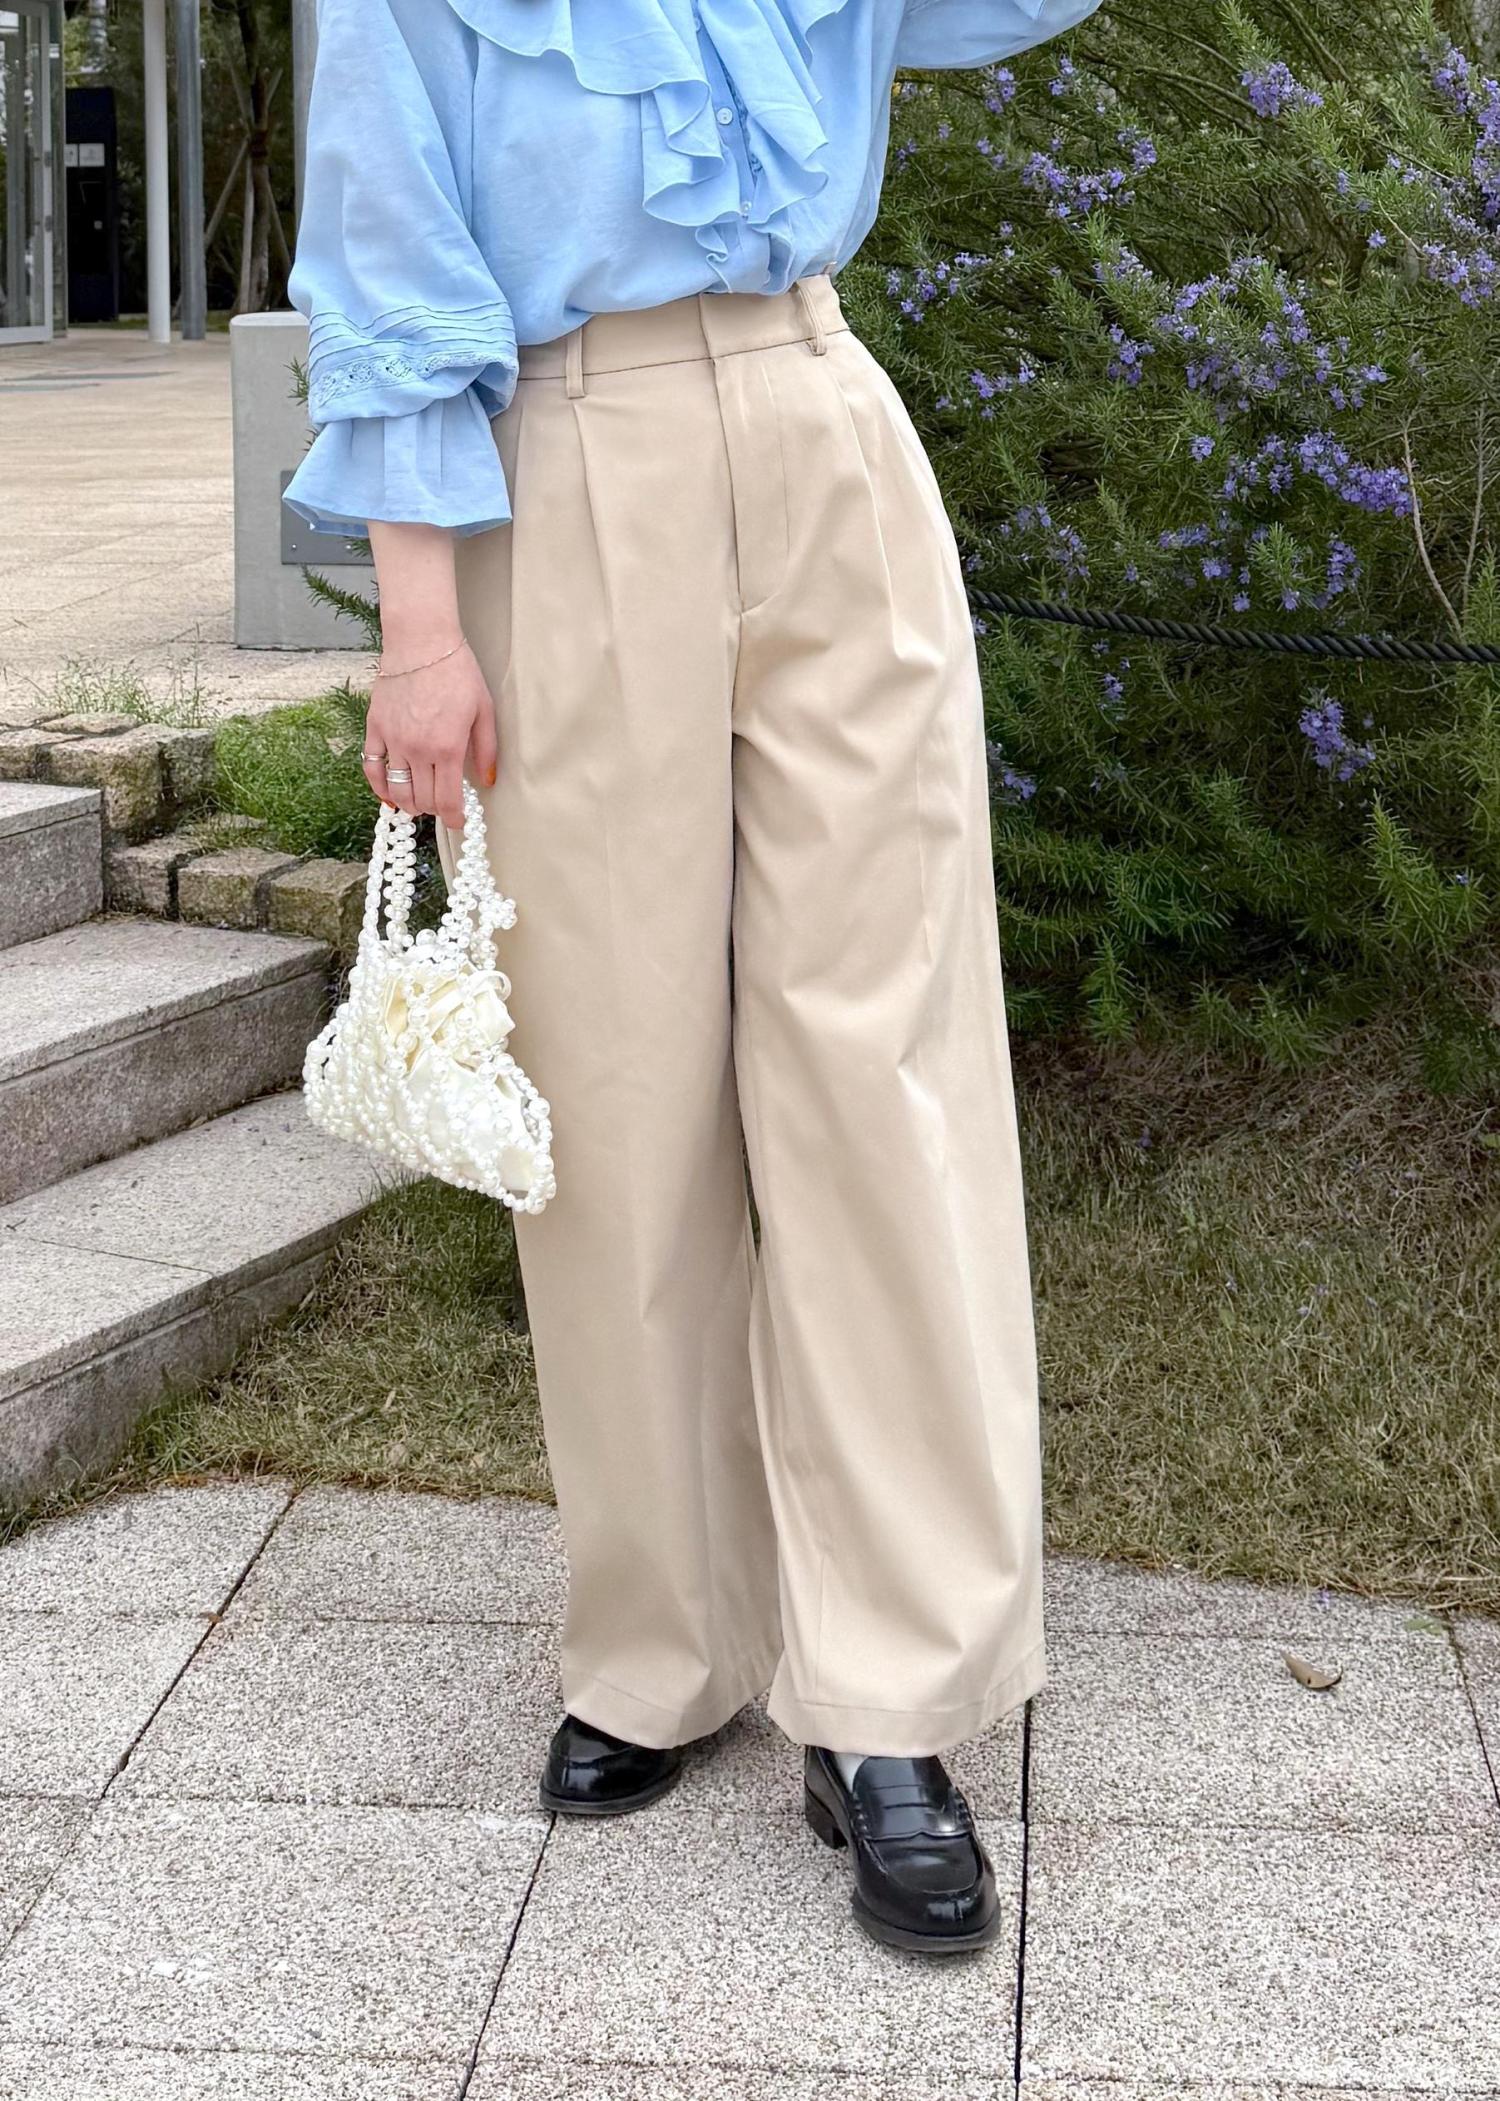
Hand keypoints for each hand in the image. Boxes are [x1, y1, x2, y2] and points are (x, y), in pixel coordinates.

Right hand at [362, 638, 498, 829]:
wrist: (421, 642)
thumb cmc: (457, 672)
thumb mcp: (483, 710)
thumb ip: (486, 750)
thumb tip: (487, 781)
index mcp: (448, 747)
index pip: (448, 800)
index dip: (454, 819)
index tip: (459, 823)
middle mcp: (418, 749)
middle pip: (423, 800)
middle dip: (435, 811)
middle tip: (443, 807)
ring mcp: (393, 740)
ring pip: (398, 790)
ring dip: (410, 804)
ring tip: (420, 804)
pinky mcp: (375, 728)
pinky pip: (372, 768)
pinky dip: (380, 788)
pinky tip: (389, 796)